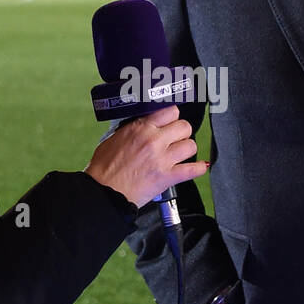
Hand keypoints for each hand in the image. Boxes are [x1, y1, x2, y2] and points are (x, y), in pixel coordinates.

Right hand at [85, 105, 207, 207]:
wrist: (103, 191)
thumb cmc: (104, 168)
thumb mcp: (114, 138)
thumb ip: (133, 129)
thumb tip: (145, 126)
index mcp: (140, 128)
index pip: (170, 112)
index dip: (172, 118)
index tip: (171, 123)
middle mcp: (153, 141)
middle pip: (184, 126)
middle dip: (182, 132)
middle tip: (176, 139)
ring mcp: (162, 159)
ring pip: (191, 145)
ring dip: (187, 149)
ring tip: (180, 154)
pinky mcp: (167, 177)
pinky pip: (193, 170)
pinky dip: (198, 168)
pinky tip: (199, 167)